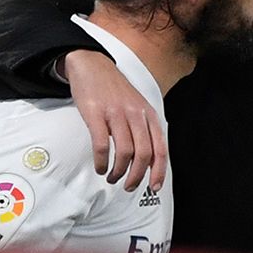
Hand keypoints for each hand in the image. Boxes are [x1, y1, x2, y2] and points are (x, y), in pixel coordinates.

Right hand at [59, 49, 167, 191]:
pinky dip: (102, 161)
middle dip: (136, 177)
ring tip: (112, 176)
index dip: (159, 171)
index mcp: (148, 114)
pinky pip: (101, 145)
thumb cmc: (115, 91)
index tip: (154, 187)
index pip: (160, 148)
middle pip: (143, 154)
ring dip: (118, 172)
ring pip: (124, 152)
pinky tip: (100, 166)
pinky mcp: (95, 114)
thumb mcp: (137, 106)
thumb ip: (144, 129)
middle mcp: (136, 114)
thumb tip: (149, 161)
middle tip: (128, 186)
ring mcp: (116, 113)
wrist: (92, 65)